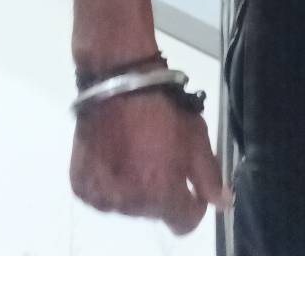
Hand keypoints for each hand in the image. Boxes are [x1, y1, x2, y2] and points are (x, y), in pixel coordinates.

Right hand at [70, 90, 227, 234]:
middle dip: (161, 191)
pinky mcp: (81, 187)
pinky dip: (110, 181)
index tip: (191, 186)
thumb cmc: (162, 108)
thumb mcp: (196, 138)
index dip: (193, 205)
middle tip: (158, 157)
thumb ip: (210, 177)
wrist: (117, 82)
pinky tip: (114, 155)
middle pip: (155, 212)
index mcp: (161, 194)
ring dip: (134, 188)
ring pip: (128, 204)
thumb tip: (223, 204)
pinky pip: (103, 195)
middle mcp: (131, 204)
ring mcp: (102, 198)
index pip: (184, 223)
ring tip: (133, 153)